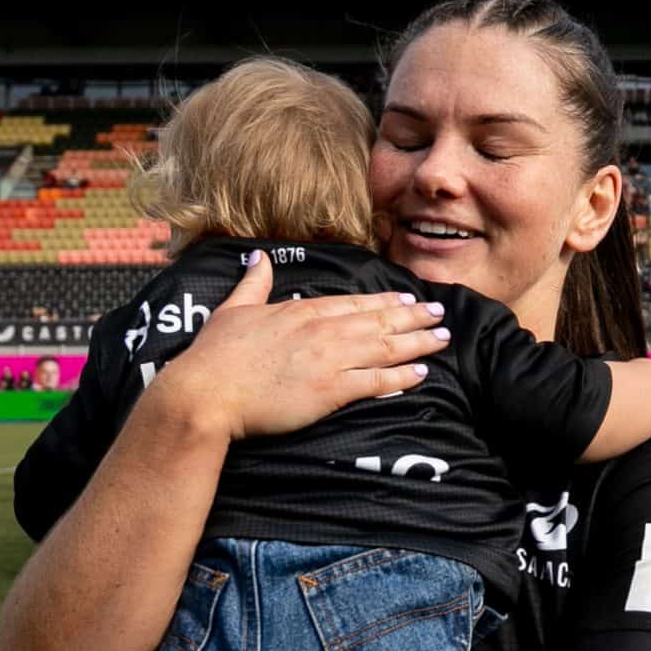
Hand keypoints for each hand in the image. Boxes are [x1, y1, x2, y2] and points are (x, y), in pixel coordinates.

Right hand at [148, 255, 448, 442]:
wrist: (208, 392)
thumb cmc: (216, 355)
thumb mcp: (233, 309)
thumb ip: (253, 283)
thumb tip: (259, 258)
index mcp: (302, 311)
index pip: (354, 302)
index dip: (384, 300)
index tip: (407, 297)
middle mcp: (323, 330)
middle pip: (379, 320)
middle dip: (413, 316)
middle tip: (441, 313)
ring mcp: (330, 359)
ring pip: (386, 346)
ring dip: (418, 342)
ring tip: (442, 338)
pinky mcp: (332, 390)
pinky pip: (376, 381)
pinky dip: (401, 376)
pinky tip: (422, 373)